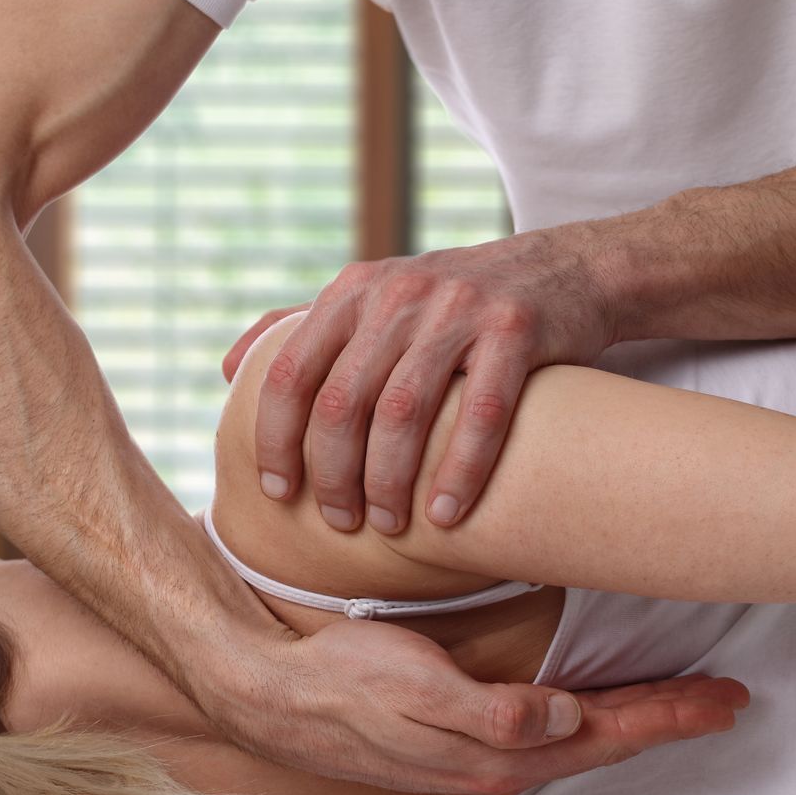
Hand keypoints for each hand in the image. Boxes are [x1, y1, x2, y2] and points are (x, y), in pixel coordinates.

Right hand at [194, 615, 748, 794]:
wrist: (275, 695)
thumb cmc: (343, 680)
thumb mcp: (416, 686)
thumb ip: (492, 711)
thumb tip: (564, 718)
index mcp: (500, 754)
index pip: (606, 732)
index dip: (668, 713)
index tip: (723, 697)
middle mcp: (500, 763)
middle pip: (604, 740)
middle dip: (669, 718)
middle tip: (729, 697)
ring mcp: (480, 756)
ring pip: (580, 741)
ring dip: (635, 720)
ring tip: (682, 701)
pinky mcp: (462, 738)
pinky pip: (547, 736)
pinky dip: (588, 721)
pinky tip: (594, 710)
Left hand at [221, 225, 615, 535]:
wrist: (567, 268)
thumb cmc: (458, 301)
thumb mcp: (376, 294)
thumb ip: (302, 327)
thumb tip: (228, 371)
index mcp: (354, 290)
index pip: (290, 371)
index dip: (275, 438)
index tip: (277, 492)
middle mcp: (399, 293)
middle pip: (342, 400)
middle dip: (334, 474)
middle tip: (341, 522)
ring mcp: (459, 309)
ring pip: (404, 411)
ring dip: (389, 480)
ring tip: (390, 525)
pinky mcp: (516, 329)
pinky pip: (482, 414)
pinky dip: (460, 470)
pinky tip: (447, 513)